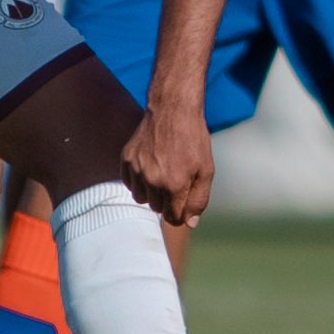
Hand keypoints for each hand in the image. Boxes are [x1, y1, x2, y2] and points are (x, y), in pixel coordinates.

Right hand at [122, 104, 217, 226]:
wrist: (173, 110)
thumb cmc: (194, 140)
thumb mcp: (206, 170)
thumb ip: (199, 200)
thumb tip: (190, 223)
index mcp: (175, 186)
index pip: (174, 218)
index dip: (181, 212)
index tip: (184, 200)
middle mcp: (153, 181)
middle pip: (157, 209)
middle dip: (168, 200)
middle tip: (176, 180)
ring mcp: (137, 170)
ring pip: (141, 198)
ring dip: (152, 192)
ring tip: (162, 173)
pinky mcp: (126, 160)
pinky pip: (129, 184)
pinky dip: (139, 181)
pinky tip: (150, 166)